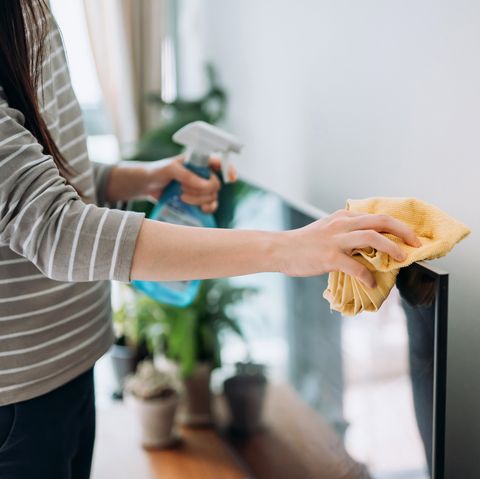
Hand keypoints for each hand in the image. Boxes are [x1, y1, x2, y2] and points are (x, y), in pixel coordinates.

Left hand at [143, 156, 236, 212]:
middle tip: (183, 188)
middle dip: (202, 190)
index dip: (229, 169)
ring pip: (212, 197)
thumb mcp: (170, 168)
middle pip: (216, 185)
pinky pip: (210, 207)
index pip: (220, 162)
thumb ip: (187, 175)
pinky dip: (206, 209)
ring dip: (199, 200)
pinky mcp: (197, 201)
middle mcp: (203, 175)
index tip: (231, 179)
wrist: (147, 185)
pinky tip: (199, 209)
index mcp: (200, 162)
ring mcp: (201, 189)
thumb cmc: (158, 171)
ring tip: (182, 197)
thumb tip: (204, 185)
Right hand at [278, 209, 420, 287]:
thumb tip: (367, 244)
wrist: (280, 249)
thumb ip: (345, 231)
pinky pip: (356, 266)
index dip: (397, 226)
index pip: (376, 217)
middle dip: (402, 232)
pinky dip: (367, 276)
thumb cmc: (303, 243)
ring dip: (391, 248)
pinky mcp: (329, 257)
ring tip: (401, 259)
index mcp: (343, 217)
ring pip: (371, 238)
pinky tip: (371, 283)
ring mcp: (335, 240)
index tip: (409, 237)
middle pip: (380, 222)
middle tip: (416, 244)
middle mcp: (341, 224)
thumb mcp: (326, 229)